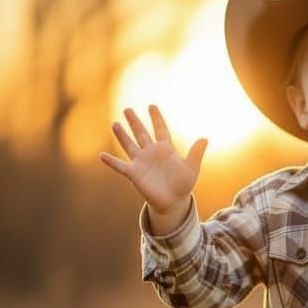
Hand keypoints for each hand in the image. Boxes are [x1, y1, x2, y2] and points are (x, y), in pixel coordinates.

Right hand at [99, 105, 206, 227]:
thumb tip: (205, 138)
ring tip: (115, 124)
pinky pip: (120, 166)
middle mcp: (151, 153)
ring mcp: (141, 162)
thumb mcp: (191, 168)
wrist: (173, 202)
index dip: (156, 118)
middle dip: (135, 122)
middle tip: (127, 109)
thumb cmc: (183, 185)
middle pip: (141, 134)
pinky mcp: (134, 174)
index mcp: (165, 150)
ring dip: (122, 136)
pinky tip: (102, 156)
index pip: (160, 130)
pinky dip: (111, 161)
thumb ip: (196, 153)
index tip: (152, 106)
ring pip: (129, 145)